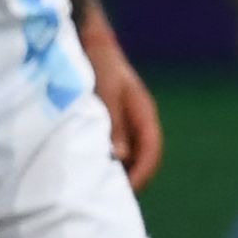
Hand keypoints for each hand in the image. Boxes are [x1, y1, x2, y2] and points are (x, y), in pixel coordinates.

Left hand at [82, 7, 164, 189]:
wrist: (87, 39)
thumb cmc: (97, 62)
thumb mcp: (105, 91)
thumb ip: (113, 121)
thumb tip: (120, 156)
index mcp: (143, 113)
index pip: (151, 151)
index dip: (140, 174)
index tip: (124, 191)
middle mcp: (138, 120)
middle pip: (141, 158)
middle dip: (128, 178)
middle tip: (107, 198)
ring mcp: (125, 120)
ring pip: (128, 154)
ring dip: (116, 169)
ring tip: (95, 185)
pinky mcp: (111, 121)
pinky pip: (115, 146)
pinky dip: (106, 159)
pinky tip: (88, 165)